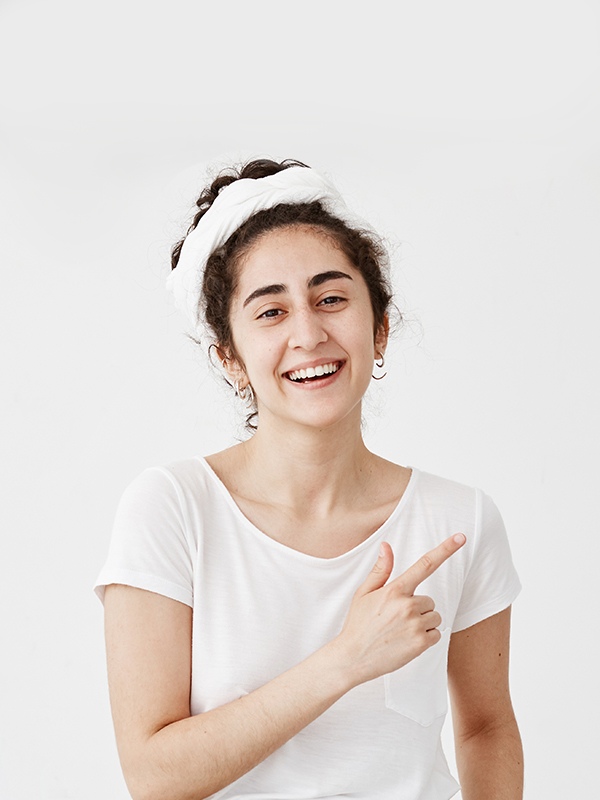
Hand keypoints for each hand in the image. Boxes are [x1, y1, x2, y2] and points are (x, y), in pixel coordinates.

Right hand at [334, 534, 465, 686]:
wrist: (353, 657)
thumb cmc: (358, 624)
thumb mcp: (364, 593)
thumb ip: (381, 570)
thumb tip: (386, 546)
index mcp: (394, 589)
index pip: (424, 565)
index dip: (445, 549)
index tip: (461, 538)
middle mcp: (407, 605)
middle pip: (429, 600)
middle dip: (418, 608)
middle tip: (397, 619)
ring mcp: (414, 624)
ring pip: (434, 617)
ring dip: (423, 623)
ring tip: (400, 631)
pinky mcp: (420, 643)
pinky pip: (436, 633)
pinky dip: (426, 637)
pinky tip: (406, 641)